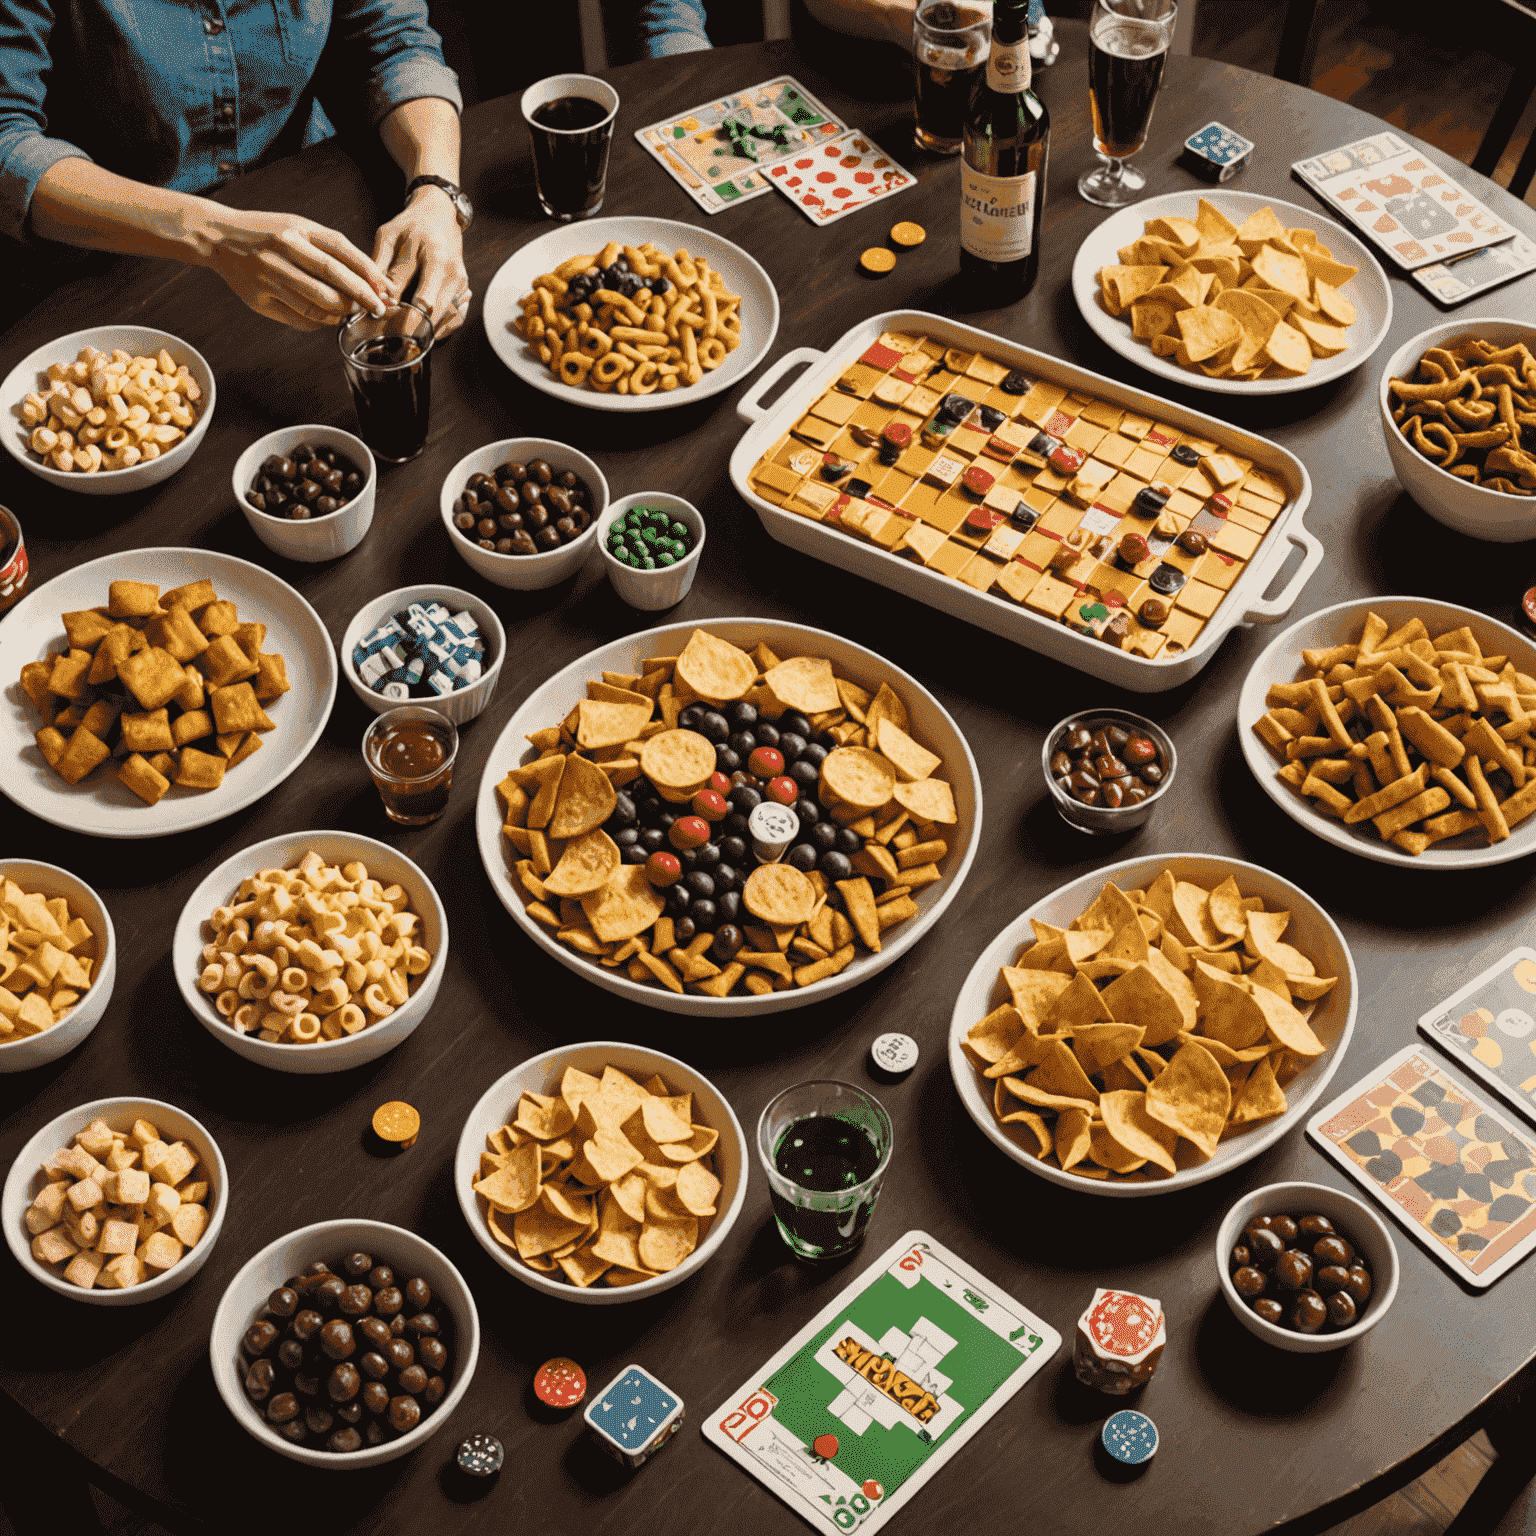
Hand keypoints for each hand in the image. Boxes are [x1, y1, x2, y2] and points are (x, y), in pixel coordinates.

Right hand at [202, 209, 389, 329]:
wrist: (220, 237)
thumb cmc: (269, 233)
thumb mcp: (300, 228)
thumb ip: (332, 250)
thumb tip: (372, 280)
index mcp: (296, 230)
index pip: (342, 253)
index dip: (369, 274)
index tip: (386, 291)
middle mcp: (282, 251)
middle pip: (332, 281)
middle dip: (360, 299)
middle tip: (377, 309)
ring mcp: (269, 276)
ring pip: (317, 305)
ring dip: (341, 314)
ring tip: (349, 312)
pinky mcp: (259, 299)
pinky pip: (300, 319)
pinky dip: (320, 322)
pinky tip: (325, 318)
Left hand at [372, 189, 469, 337]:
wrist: (439, 214)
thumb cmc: (412, 225)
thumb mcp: (389, 237)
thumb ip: (379, 266)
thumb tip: (372, 297)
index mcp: (435, 258)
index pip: (418, 298)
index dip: (399, 313)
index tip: (382, 319)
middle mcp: (453, 274)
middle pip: (433, 314)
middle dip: (411, 326)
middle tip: (391, 334)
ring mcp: (462, 284)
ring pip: (444, 320)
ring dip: (425, 329)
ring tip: (404, 332)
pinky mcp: (465, 291)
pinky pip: (455, 318)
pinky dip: (439, 328)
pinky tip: (423, 328)